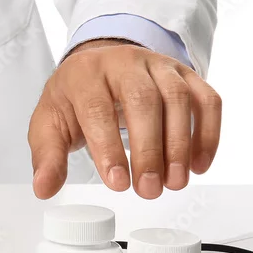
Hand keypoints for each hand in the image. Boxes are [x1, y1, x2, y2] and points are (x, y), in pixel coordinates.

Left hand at [28, 39, 220, 199]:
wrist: (97, 67)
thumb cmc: (75, 98)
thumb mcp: (51, 125)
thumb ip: (48, 158)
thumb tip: (43, 188)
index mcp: (85, 74)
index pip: (98, 109)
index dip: (109, 148)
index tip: (118, 183)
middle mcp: (124, 62)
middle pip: (142, 100)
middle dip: (149, 149)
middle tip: (149, 189)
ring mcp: (158, 65)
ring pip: (178, 97)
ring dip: (180, 144)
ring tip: (174, 183)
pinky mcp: (185, 74)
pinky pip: (206, 99)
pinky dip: (208, 133)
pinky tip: (198, 165)